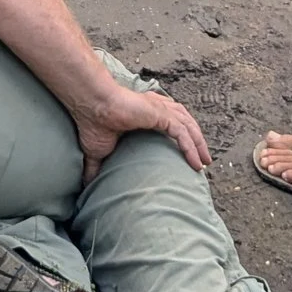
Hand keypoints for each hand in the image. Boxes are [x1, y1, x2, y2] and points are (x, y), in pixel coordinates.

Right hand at [69, 75, 209, 181]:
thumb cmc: (93, 123)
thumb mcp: (97, 152)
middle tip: (203, 161)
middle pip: (185, 123)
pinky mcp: (159, 113)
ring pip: (188, 126)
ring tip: (205, 162)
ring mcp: (159, 109)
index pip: (170, 122)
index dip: (181, 137)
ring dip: (199, 144)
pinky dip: (191, 147)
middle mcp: (155, 107)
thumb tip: (86, 185)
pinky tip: (196, 162)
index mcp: (144, 112)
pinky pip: (182, 132)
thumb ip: (95, 168)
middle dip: (196, 141)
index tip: (187, 157)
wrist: (91, 106)